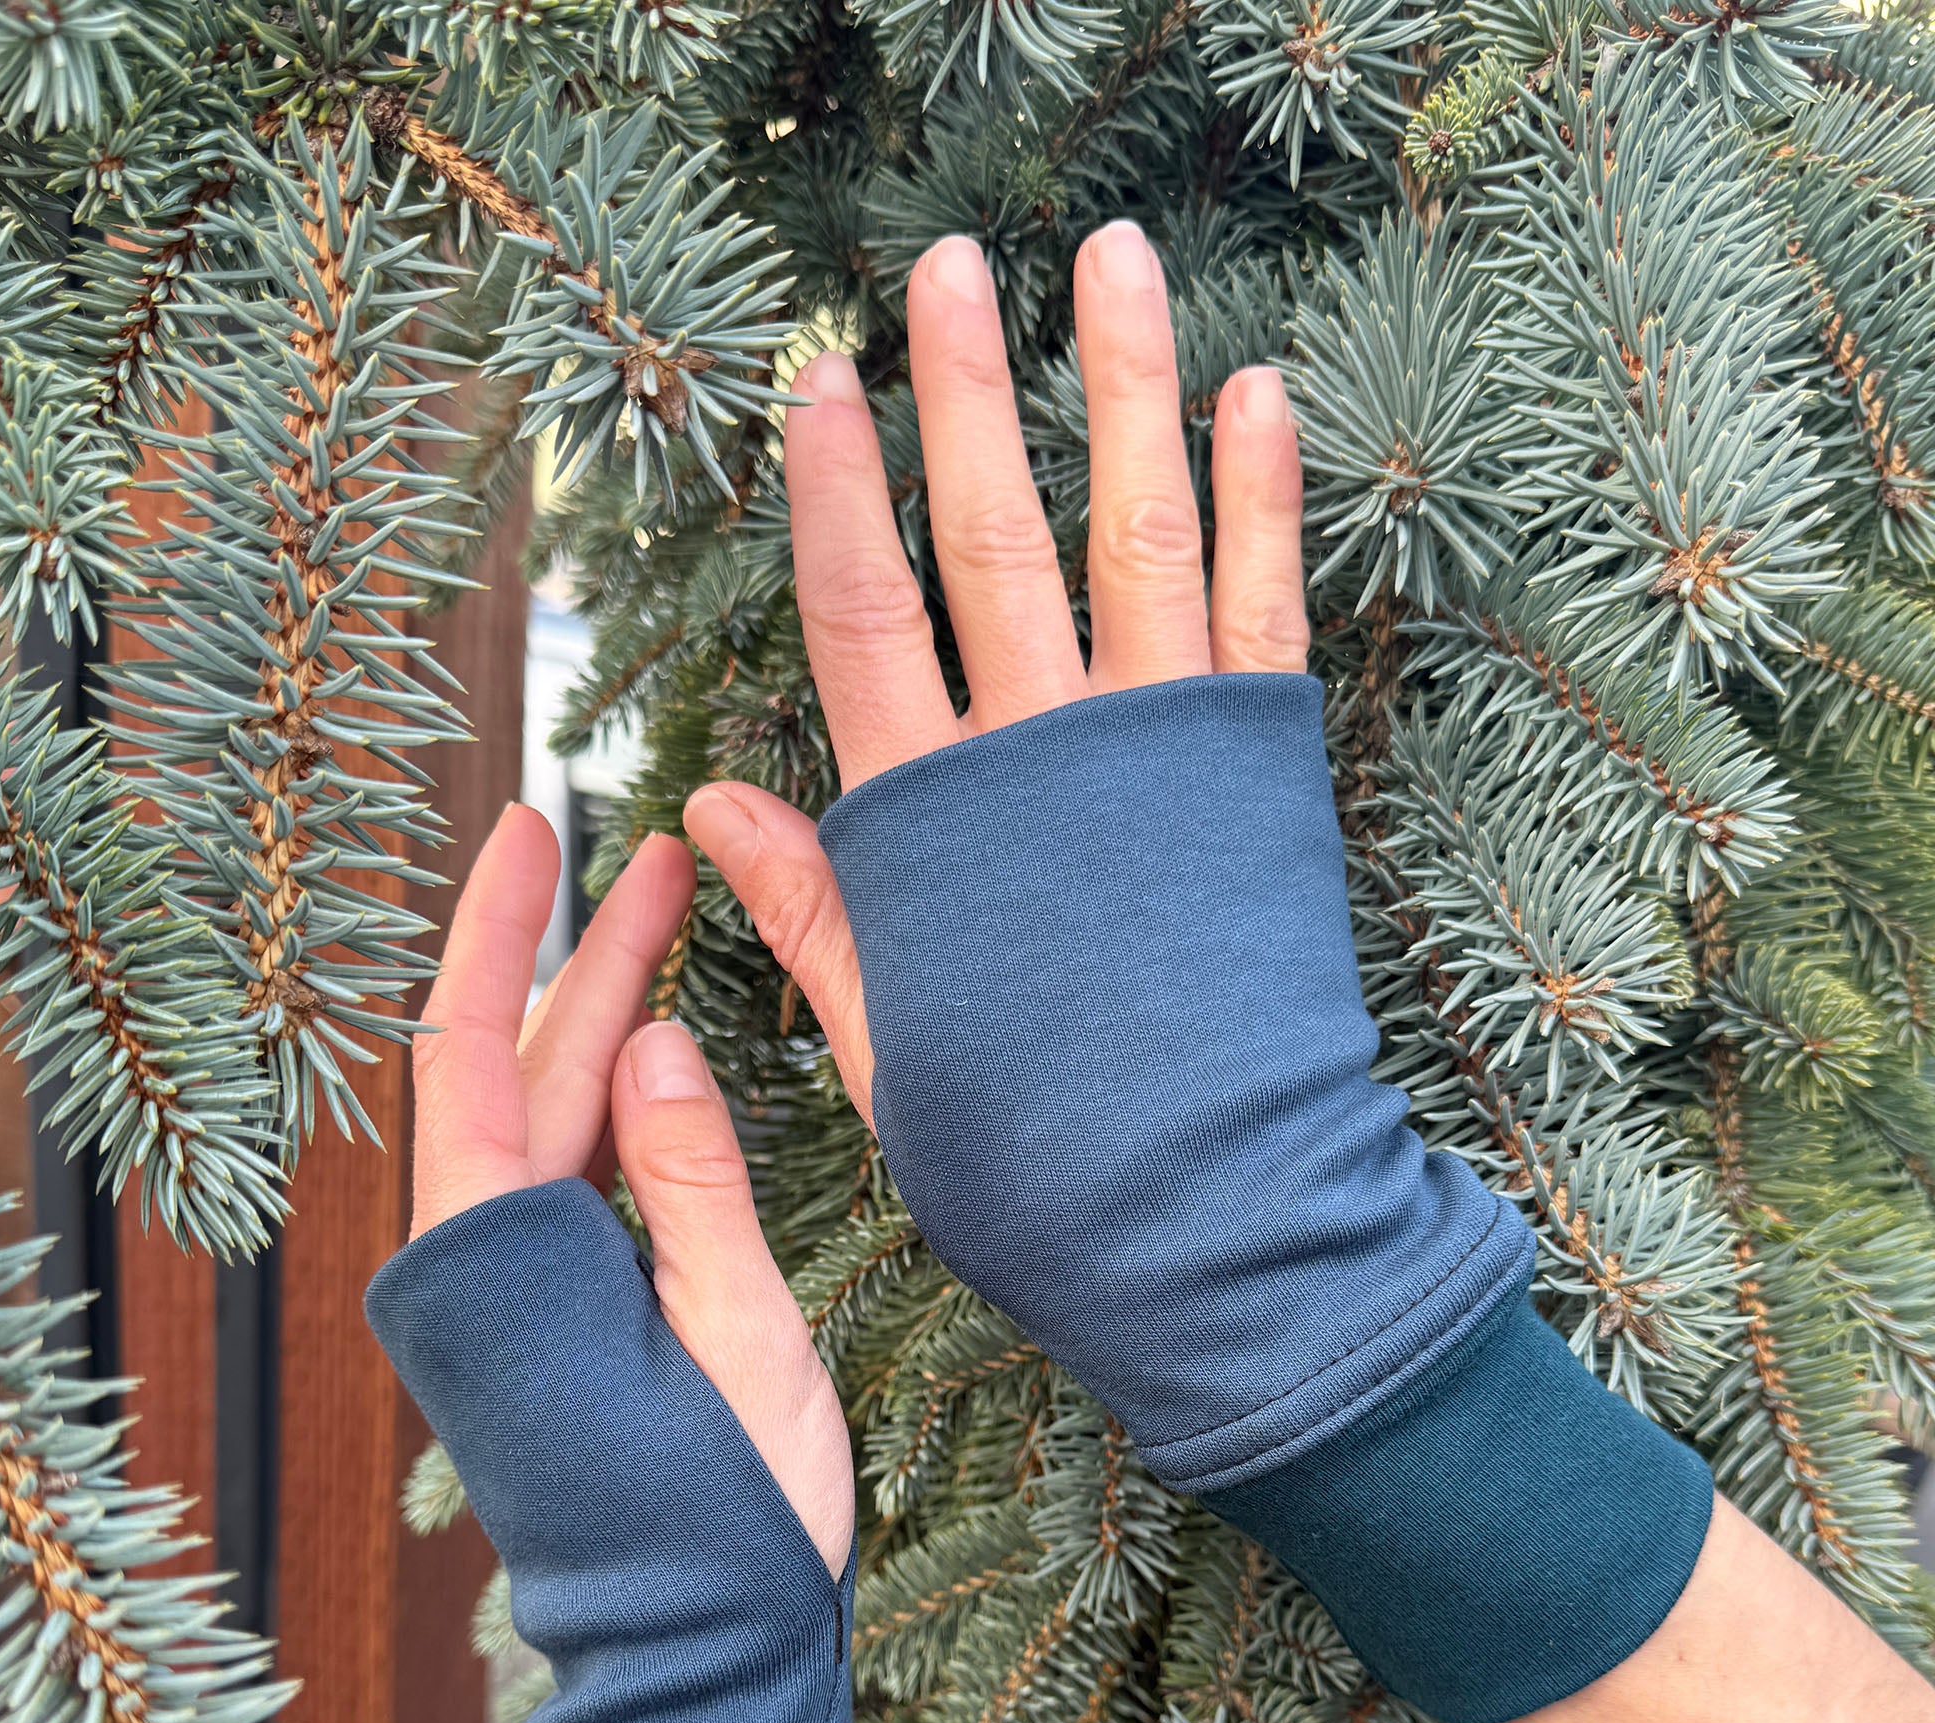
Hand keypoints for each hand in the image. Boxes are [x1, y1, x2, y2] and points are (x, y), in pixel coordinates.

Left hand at [410, 803, 853, 1572]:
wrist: (700, 1676)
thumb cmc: (729, 1529)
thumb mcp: (740, 1343)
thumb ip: (691, 1187)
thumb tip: (648, 1044)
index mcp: (501, 1272)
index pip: (472, 1058)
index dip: (503, 933)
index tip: (536, 823)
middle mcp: (481, 1277)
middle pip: (515, 1077)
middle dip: (586, 960)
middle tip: (659, 853)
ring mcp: (512, 1306)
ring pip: (545, 1127)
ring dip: (604, 1026)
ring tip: (677, 919)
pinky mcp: (549, 1331)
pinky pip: (569, 1187)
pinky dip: (614, 1111)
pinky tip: (665, 1057)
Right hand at [681, 218, 1307, 1119]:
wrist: (1206, 1211)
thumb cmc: (1030, 1149)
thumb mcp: (884, 1045)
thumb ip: (812, 908)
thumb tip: (708, 796)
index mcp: (934, 824)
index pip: (863, 616)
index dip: (837, 492)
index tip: (824, 378)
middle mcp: (1043, 756)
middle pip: (991, 538)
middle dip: (967, 394)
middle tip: (949, 268)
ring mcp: (1159, 750)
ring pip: (1131, 532)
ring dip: (1121, 389)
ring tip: (1111, 261)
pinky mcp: (1260, 768)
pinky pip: (1259, 602)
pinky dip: (1262, 495)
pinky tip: (1257, 392)